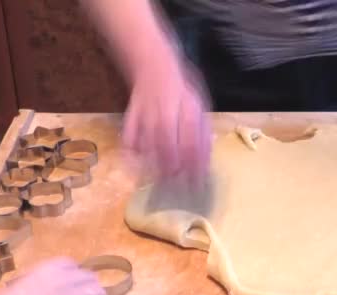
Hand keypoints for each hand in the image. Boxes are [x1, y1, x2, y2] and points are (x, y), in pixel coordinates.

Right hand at [123, 48, 211, 181]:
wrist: (154, 66)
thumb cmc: (181, 91)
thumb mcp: (199, 106)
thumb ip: (203, 130)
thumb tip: (207, 156)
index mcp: (187, 109)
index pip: (192, 142)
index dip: (194, 164)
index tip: (198, 181)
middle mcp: (166, 112)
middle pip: (168, 146)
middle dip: (173, 168)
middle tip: (178, 184)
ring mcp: (146, 114)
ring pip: (149, 144)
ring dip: (154, 165)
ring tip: (161, 181)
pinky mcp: (130, 116)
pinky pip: (129, 138)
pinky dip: (130, 154)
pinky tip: (135, 168)